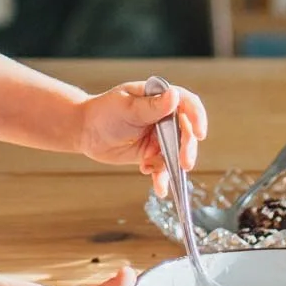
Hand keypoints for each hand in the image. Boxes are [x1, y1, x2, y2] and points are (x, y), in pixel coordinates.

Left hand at [75, 77, 207, 188]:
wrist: (85, 131)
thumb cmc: (103, 112)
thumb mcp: (127, 107)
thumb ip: (152, 106)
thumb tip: (174, 96)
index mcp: (158, 98)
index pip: (186, 103)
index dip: (197, 116)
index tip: (200, 133)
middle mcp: (163, 117)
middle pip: (185, 132)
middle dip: (186, 149)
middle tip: (184, 163)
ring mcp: (158, 137)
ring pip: (176, 153)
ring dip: (171, 165)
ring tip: (154, 170)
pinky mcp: (151, 154)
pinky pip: (163, 168)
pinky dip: (162, 178)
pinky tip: (160, 189)